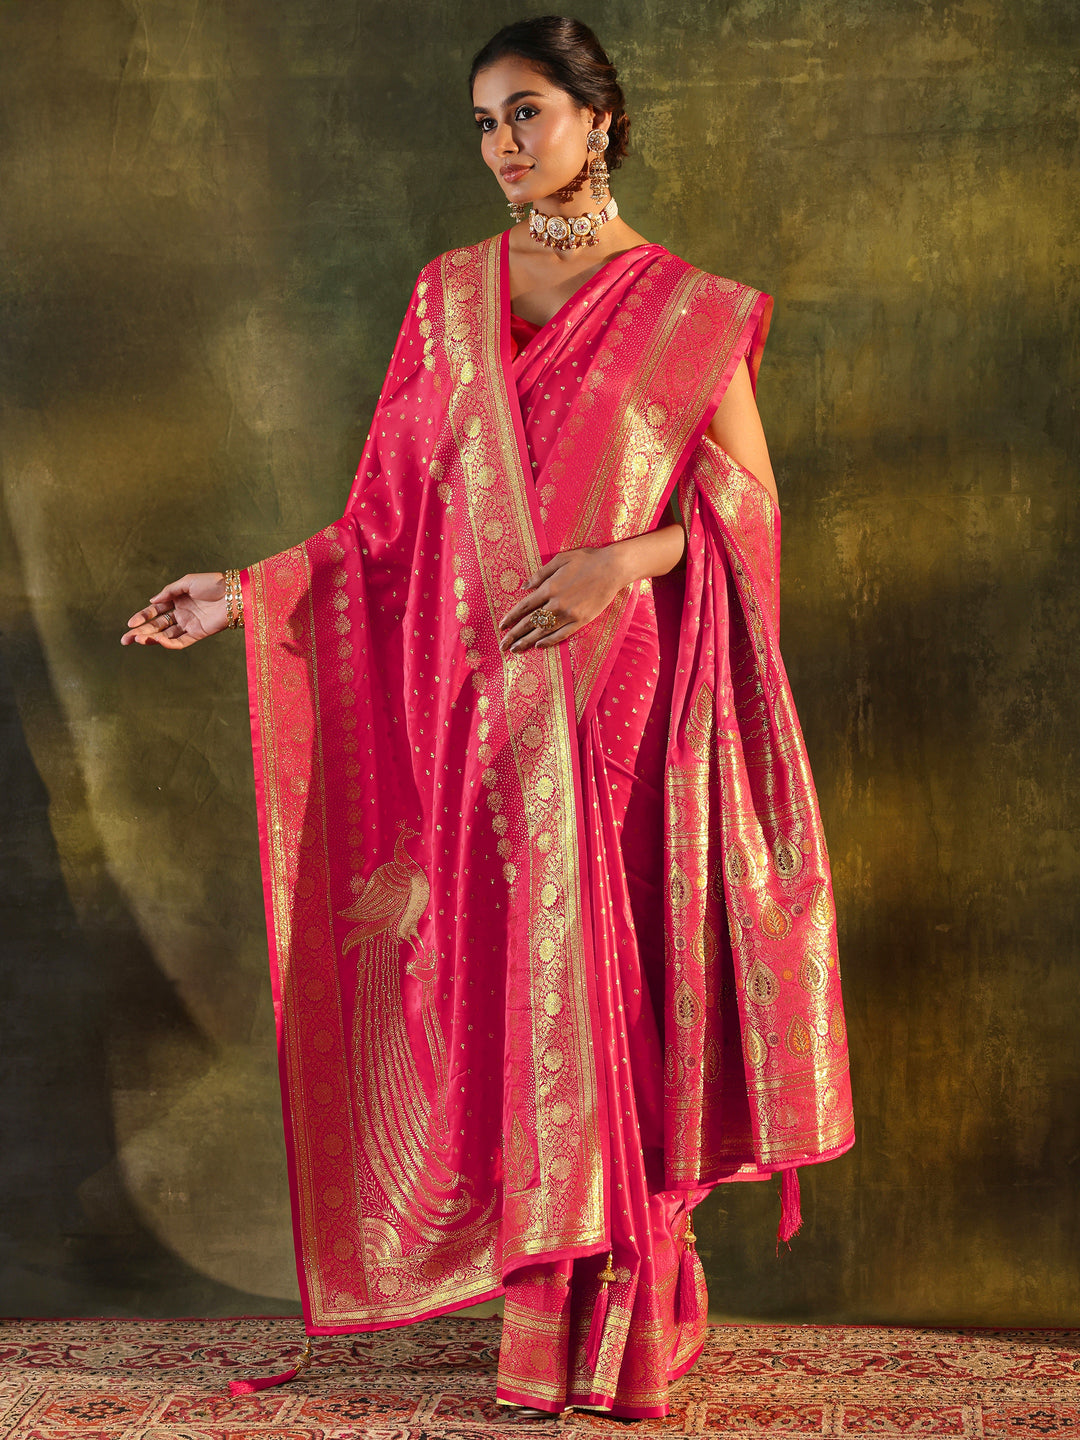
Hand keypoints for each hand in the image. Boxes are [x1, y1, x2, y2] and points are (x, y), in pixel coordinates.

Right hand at [121, 572, 228, 648]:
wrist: (234, 594)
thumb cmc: (213, 584)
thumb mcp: (187, 582)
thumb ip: (169, 592)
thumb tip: (151, 602)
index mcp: (177, 600)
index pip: (155, 611)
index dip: (142, 617)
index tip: (130, 623)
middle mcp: (181, 614)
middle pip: (157, 625)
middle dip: (140, 632)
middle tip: (125, 639)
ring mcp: (189, 625)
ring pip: (166, 635)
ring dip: (152, 638)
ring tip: (138, 640)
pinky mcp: (198, 634)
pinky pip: (181, 642)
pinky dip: (169, 643)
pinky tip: (158, 641)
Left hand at [499, 546, 630, 653]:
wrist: (612, 568)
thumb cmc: (586, 560)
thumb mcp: (559, 560)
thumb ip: (540, 574)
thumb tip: (523, 587)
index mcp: (549, 588)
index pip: (524, 606)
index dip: (511, 617)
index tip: (501, 626)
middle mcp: (556, 603)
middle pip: (530, 622)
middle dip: (514, 635)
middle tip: (502, 645)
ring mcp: (569, 614)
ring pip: (543, 631)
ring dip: (528, 641)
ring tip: (516, 650)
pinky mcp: (581, 620)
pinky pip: (562, 634)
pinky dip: (549, 641)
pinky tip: (539, 646)